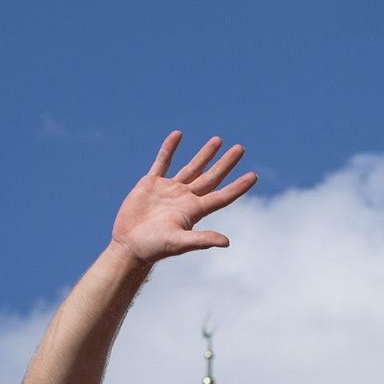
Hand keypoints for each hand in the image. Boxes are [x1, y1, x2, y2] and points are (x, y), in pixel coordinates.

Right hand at [111, 132, 255, 265]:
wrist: (129, 245)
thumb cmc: (154, 248)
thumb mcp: (179, 243)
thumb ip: (202, 239)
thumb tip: (226, 242)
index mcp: (194, 210)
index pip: (222, 196)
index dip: (238, 186)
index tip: (253, 176)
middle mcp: (185, 198)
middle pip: (211, 177)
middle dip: (226, 163)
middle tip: (240, 149)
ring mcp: (169, 190)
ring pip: (192, 167)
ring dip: (205, 154)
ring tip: (218, 140)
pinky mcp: (151, 184)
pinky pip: (162, 161)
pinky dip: (169, 148)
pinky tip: (178, 135)